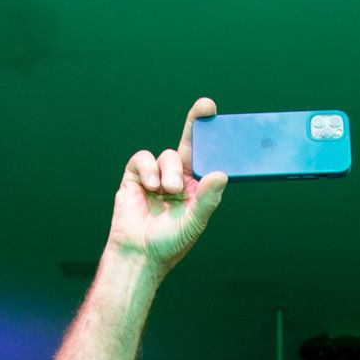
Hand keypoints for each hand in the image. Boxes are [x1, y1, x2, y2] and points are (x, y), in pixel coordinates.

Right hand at [107, 98, 227, 273]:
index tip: (223, 120)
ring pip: (168, 155)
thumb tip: (221, 174)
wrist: (138, 254)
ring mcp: (157, 175)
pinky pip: (143, 159)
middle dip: (196, 122)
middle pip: (190, 143)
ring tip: (167, 191)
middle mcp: (179, 178)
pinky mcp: (136, 176)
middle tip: (206, 105)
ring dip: (169, 171)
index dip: (214, 139)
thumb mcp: (194, 222)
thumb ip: (208, 199)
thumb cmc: (170, 243)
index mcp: (197, 187)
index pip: (208, 158)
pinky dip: (148, 169)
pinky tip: (150, 185)